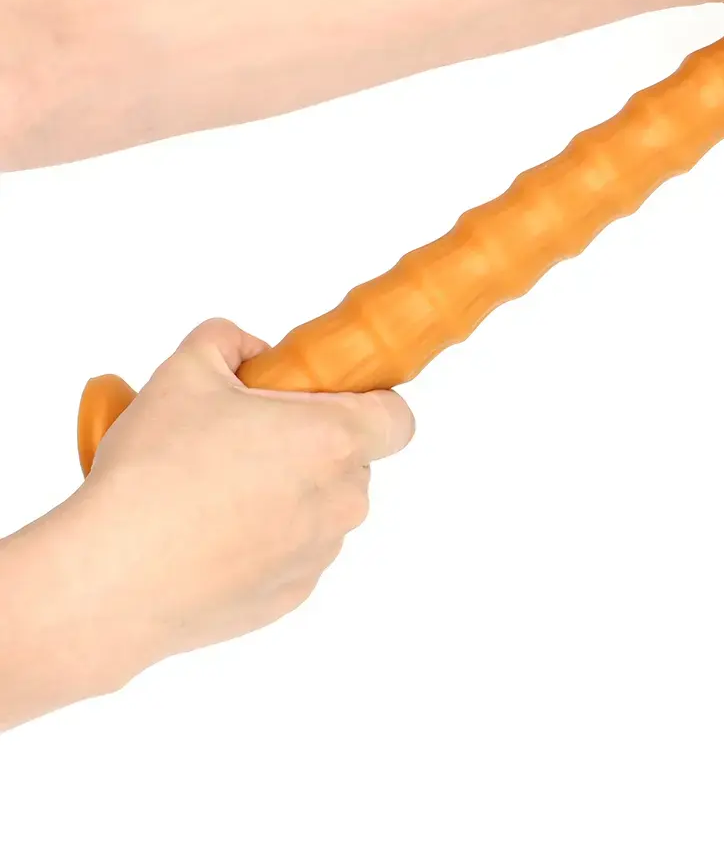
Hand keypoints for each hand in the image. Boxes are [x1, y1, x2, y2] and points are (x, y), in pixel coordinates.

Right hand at [72, 318, 414, 675]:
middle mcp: (342, 500)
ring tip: (214, 489)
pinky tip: (207, 535)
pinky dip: (262, 542)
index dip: (370, 402)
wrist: (112, 579)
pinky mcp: (291, 596)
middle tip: (246, 438)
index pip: (397, 418)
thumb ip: (227, 341)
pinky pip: (291, 555)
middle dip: (308, 445)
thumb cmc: (155, 473)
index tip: (325, 399)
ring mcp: (320, 553)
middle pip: (351, 460)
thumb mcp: (184, 372)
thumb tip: (251, 353)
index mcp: (334, 439)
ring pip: (321, 509)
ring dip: (284, 494)